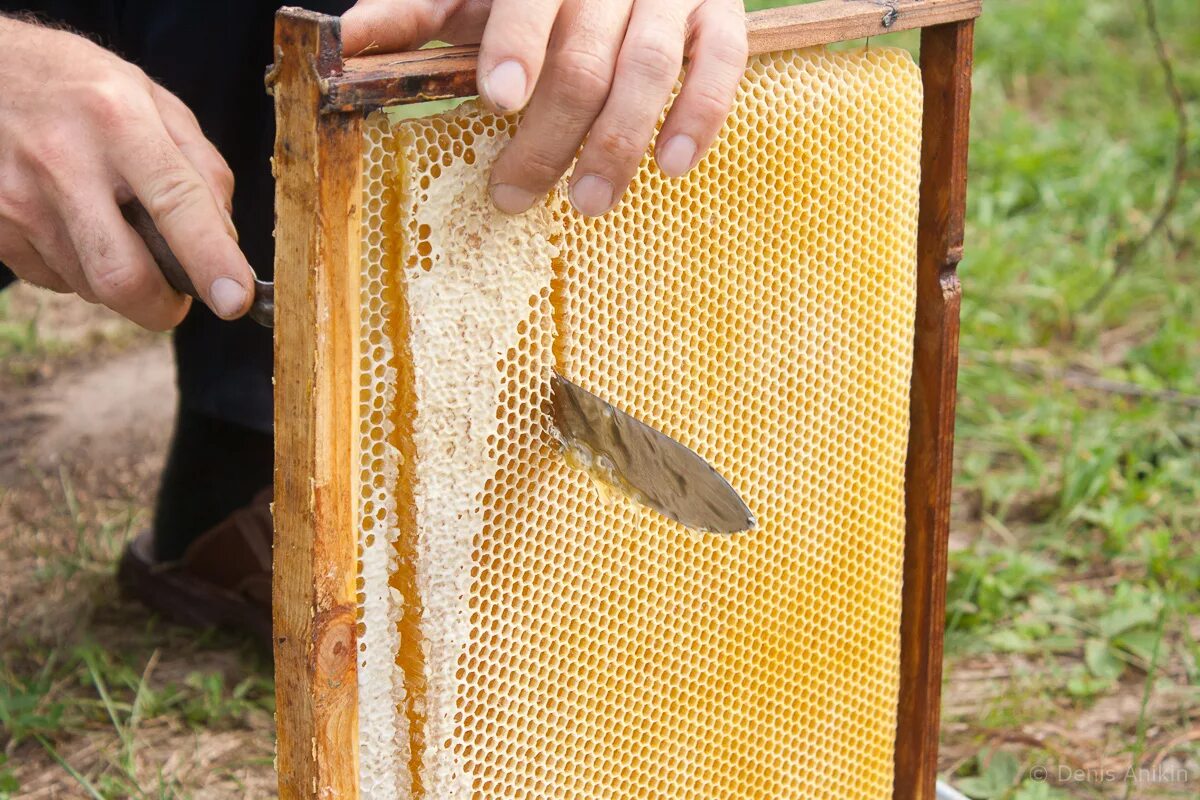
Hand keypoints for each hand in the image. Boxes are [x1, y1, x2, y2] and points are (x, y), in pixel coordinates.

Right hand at [0, 17, 252, 328]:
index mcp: (118, 120)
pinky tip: (78, 225)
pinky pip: (58, 279)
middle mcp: (64, 162)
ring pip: (92, 286)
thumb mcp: (152, 100)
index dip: (211, 261)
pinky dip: (83, 270)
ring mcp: (20, 200)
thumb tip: (226, 242)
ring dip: (122, 280)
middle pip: (122, 276)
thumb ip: (202, 167)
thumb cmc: (81, 87)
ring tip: (117, 229)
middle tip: (179, 297)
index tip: (235, 301)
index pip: (176, 204)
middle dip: (162, 306)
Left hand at [341, 0, 747, 216]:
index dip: (516, 46)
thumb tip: (341, 46)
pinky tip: (674, 164)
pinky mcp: (720, 13)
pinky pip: (724, 63)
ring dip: (618, 144)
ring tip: (589, 203)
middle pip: (584, 59)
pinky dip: (701, 115)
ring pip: (649, 69)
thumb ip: (415, 12)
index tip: (499, 100)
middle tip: (514, 197)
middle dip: (549, 136)